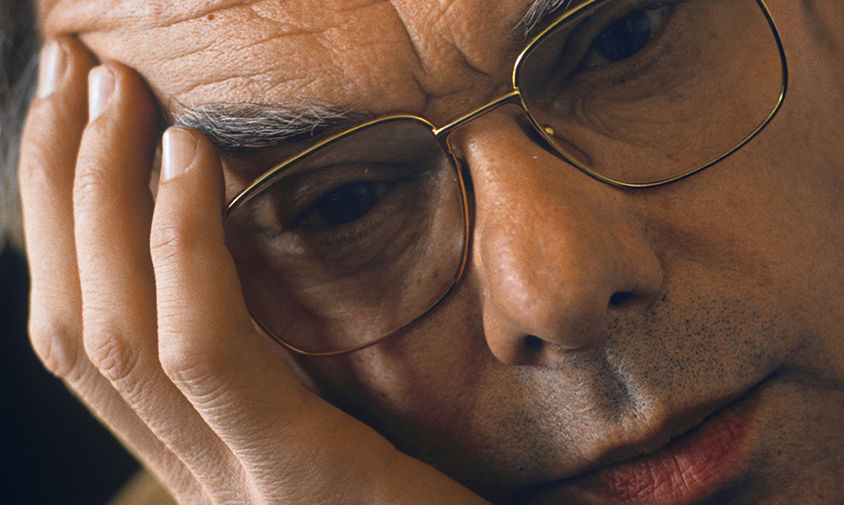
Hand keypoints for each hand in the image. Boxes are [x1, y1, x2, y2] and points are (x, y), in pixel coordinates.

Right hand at [19, 37, 487, 504]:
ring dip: (106, 196)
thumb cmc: (418, 489)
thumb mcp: (329, 414)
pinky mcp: (295, 476)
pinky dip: (186, 248)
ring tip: (119, 96)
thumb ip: (273, 358)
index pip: (83, 335)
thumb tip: (232, 243)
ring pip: (118, 331)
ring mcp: (232, 484)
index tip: (73, 120)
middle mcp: (191, 472)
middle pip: (78, 322)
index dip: (60, 223)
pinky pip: (208, 352)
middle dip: (62, 186)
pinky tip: (189, 161)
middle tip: (76, 75)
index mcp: (197, 452)